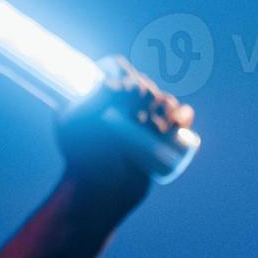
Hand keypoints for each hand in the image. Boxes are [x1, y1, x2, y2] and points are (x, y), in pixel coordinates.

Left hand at [55, 55, 194, 215]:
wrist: (100, 189)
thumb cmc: (80, 157)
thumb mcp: (74, 125)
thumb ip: (90, 101)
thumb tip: (111, 83)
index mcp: (101, 92)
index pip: (118, 67)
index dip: (123, 73)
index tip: (119, 91)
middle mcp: (123, 101)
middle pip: (144, 84)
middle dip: (144, 97)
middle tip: (133, 119)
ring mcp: (144, 117)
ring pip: (164, 100)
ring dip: (163, 109)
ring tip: (152, 129)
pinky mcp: (163, 136)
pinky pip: (180, 118)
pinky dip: (183, 116)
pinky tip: (180, 120)